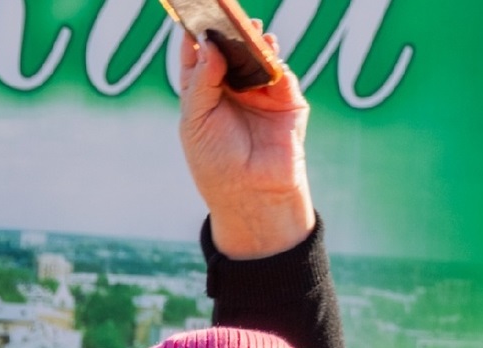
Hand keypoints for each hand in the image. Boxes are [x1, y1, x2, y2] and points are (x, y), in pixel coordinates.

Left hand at [178, 31, 314, 259]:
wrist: (250, 195)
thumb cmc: (215, 163)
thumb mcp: (195, 121)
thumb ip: (201, 82)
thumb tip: (210, 43)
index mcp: (204, 93)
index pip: (198, 55)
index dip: (196, 33)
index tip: (194, 12)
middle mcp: (232, 89)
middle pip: (229, 48)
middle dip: (228, 29)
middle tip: (224, 10)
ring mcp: (261, 93)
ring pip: (257, 56)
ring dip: (253, 40)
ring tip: (249, 28)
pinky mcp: (288, 101)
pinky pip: (281, 73)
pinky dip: (274, 60)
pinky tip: (267, 51)